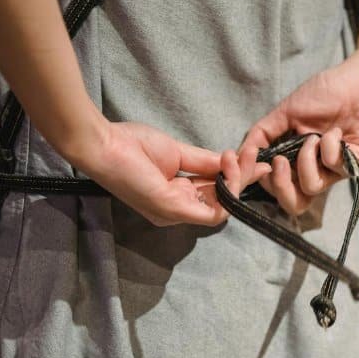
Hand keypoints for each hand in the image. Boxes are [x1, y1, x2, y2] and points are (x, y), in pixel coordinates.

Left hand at [67, 121, 269, 226]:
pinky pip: (214, 211)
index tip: (255, 159)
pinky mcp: (173, 209)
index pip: (215, 193)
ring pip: (223, 206)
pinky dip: (228, 189)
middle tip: (255, 155)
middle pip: (223, 200)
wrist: (103, 144)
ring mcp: (175, 213)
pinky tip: (228, 164)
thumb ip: (205, 161)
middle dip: (243, 177)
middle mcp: (178, 211)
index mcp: (176, 198)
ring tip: (239, 156)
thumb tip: (231, 161)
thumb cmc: (131, 145)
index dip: (237, 178)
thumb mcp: (178, 153)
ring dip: (238, 180)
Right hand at [240, 58, 358, 215]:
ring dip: (305, 160)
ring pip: (311, 188)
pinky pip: (334, 169)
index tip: (254, 161)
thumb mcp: (286, 112)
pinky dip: (329, 147)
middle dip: (280, 186)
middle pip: (294, 203)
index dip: (262, 181)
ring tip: (313, 137)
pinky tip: (337, 132)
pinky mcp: (357, 165)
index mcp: (296, 159)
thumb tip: (240, 154)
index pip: (276, 187)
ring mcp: (336, 170)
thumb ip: (262, 133)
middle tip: (278, 162)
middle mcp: (315, 169)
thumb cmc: (327, 92)